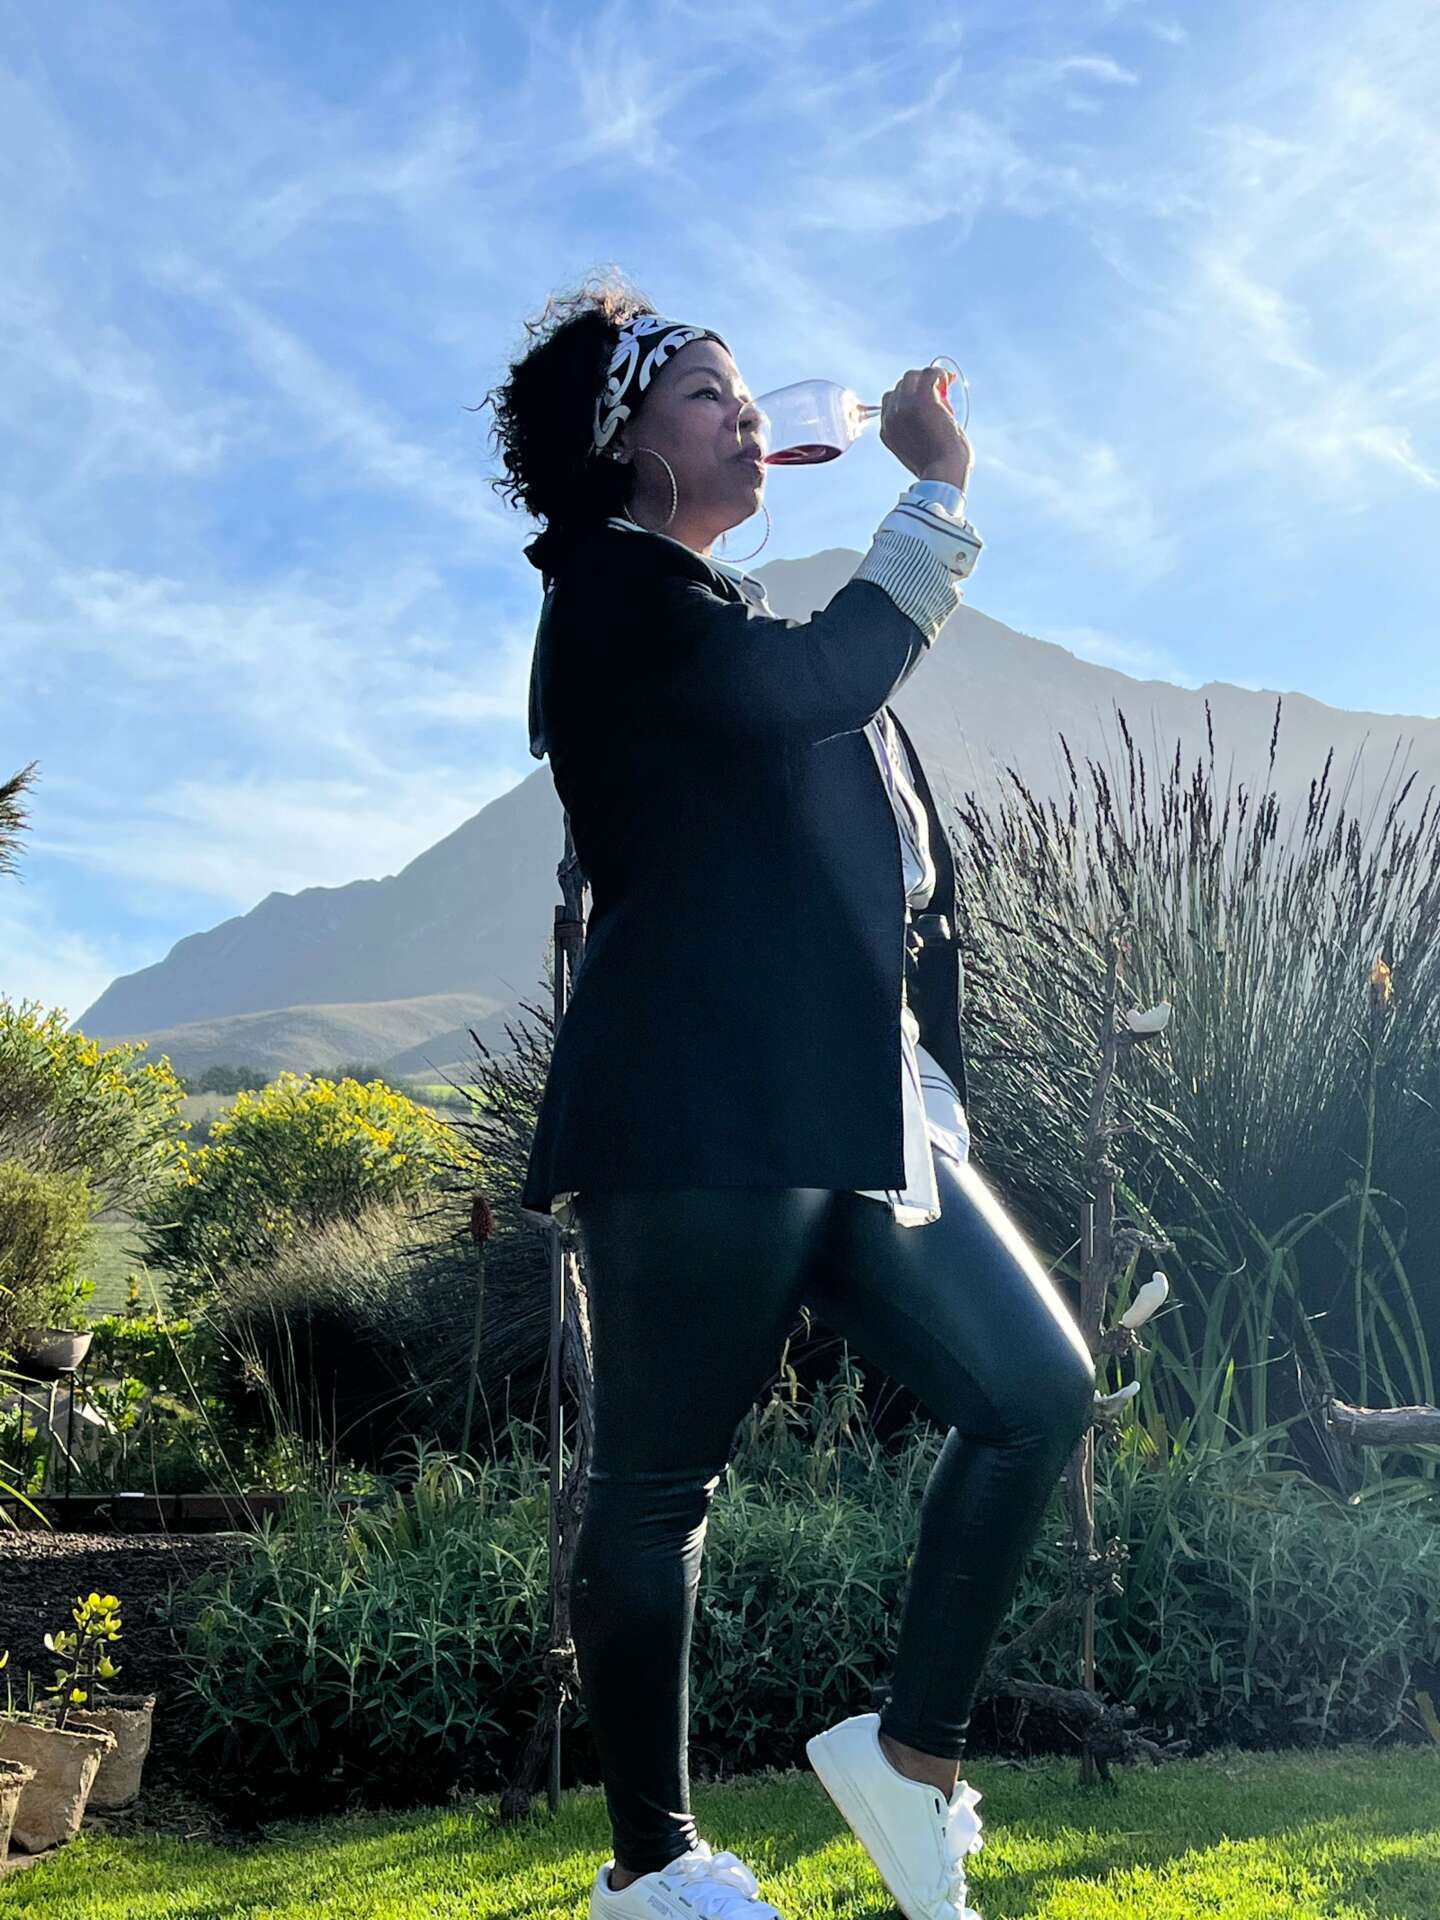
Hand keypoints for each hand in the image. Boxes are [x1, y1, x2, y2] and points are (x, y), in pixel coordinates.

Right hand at [880, 367, 972, 492]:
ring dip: (928, 377)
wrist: (944, 473)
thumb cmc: (939, 469)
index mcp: (887, 432)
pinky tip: (947, 380)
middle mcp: (891, 417)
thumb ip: (916, 436)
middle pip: (900, 386)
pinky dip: (939, 374)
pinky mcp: (922, 400)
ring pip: (912, 376)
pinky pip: (929, 375)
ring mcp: (905, 407)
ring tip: (942, 385)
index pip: (890, 401)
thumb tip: (932, 422)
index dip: (907, 397)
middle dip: (917, 385)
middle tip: (937, 392)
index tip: (924, 400)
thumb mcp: (918, 452)